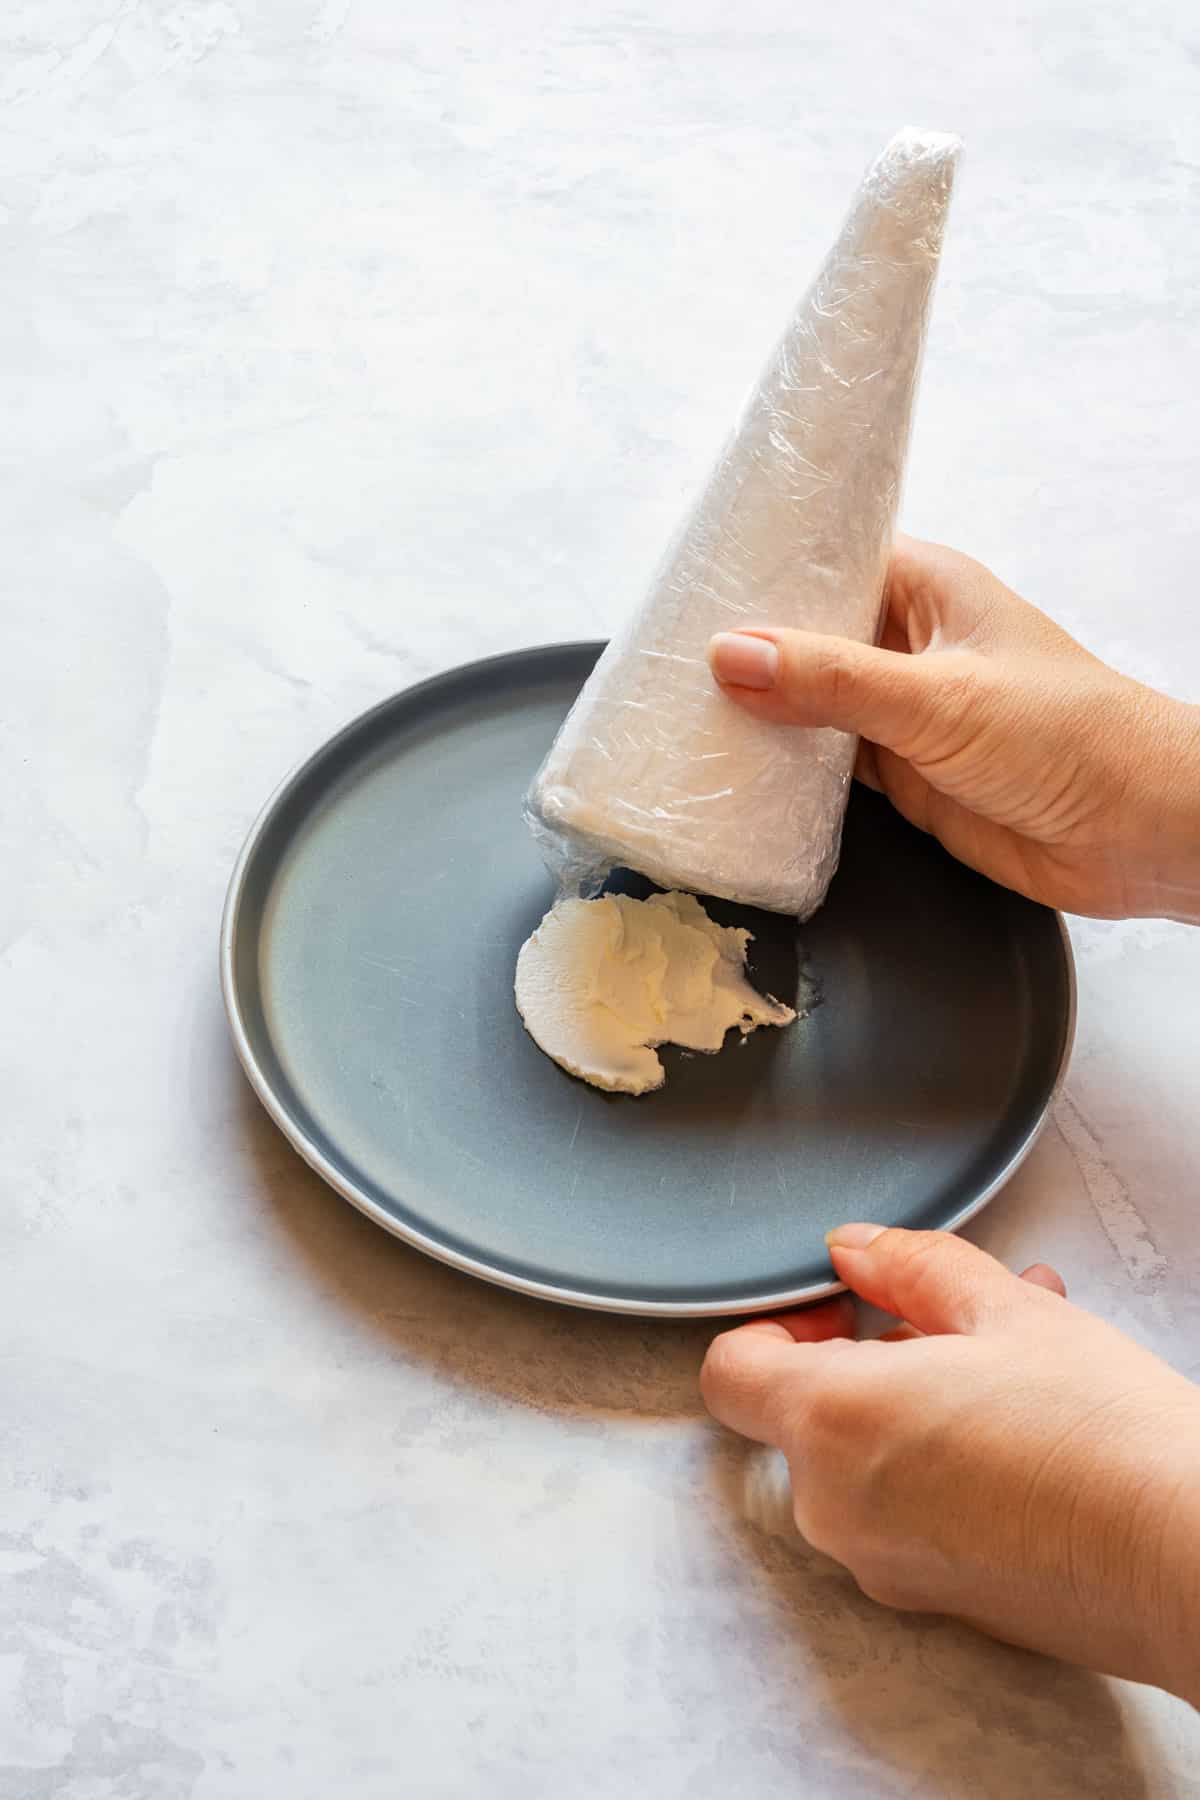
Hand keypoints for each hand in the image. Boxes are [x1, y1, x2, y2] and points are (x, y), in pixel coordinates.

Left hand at [700, 1226, 1199, 1702]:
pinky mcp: (941, 1603)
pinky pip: (912, 1514)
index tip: (839, 1307)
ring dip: (921, 1403)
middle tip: (951, 1321)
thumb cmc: (1099, 1433)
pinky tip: (1030, 1421)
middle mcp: (839, 1508)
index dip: (774, 1325)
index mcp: (831, 1424)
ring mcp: (886, 1566)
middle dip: (874, 1357)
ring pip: (868, 1463)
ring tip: (1016, 1355)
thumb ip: (910, 1266)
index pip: (732, 1371)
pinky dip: (946, 1463)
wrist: (1187, 1561)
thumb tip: (856, 1248)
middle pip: (807, 1417)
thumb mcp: (1004, 1310)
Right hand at [707, 536, 1199, 920]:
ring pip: (810, 702)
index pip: (826, 558)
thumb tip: (733, 655)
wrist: (1136, 831)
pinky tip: (737, 772)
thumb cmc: (1071, 736)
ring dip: (761, 714)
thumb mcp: (938, 698)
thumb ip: (832, 680)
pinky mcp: (904, 772)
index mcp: (927, 588)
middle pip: (807, 634)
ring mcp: (904, 710)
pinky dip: (786, 770)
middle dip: (747, 650)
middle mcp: (910, 642)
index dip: (762, 570)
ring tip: (679, 714)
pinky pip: (826, 763)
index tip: (689, 586)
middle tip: (661, 660)